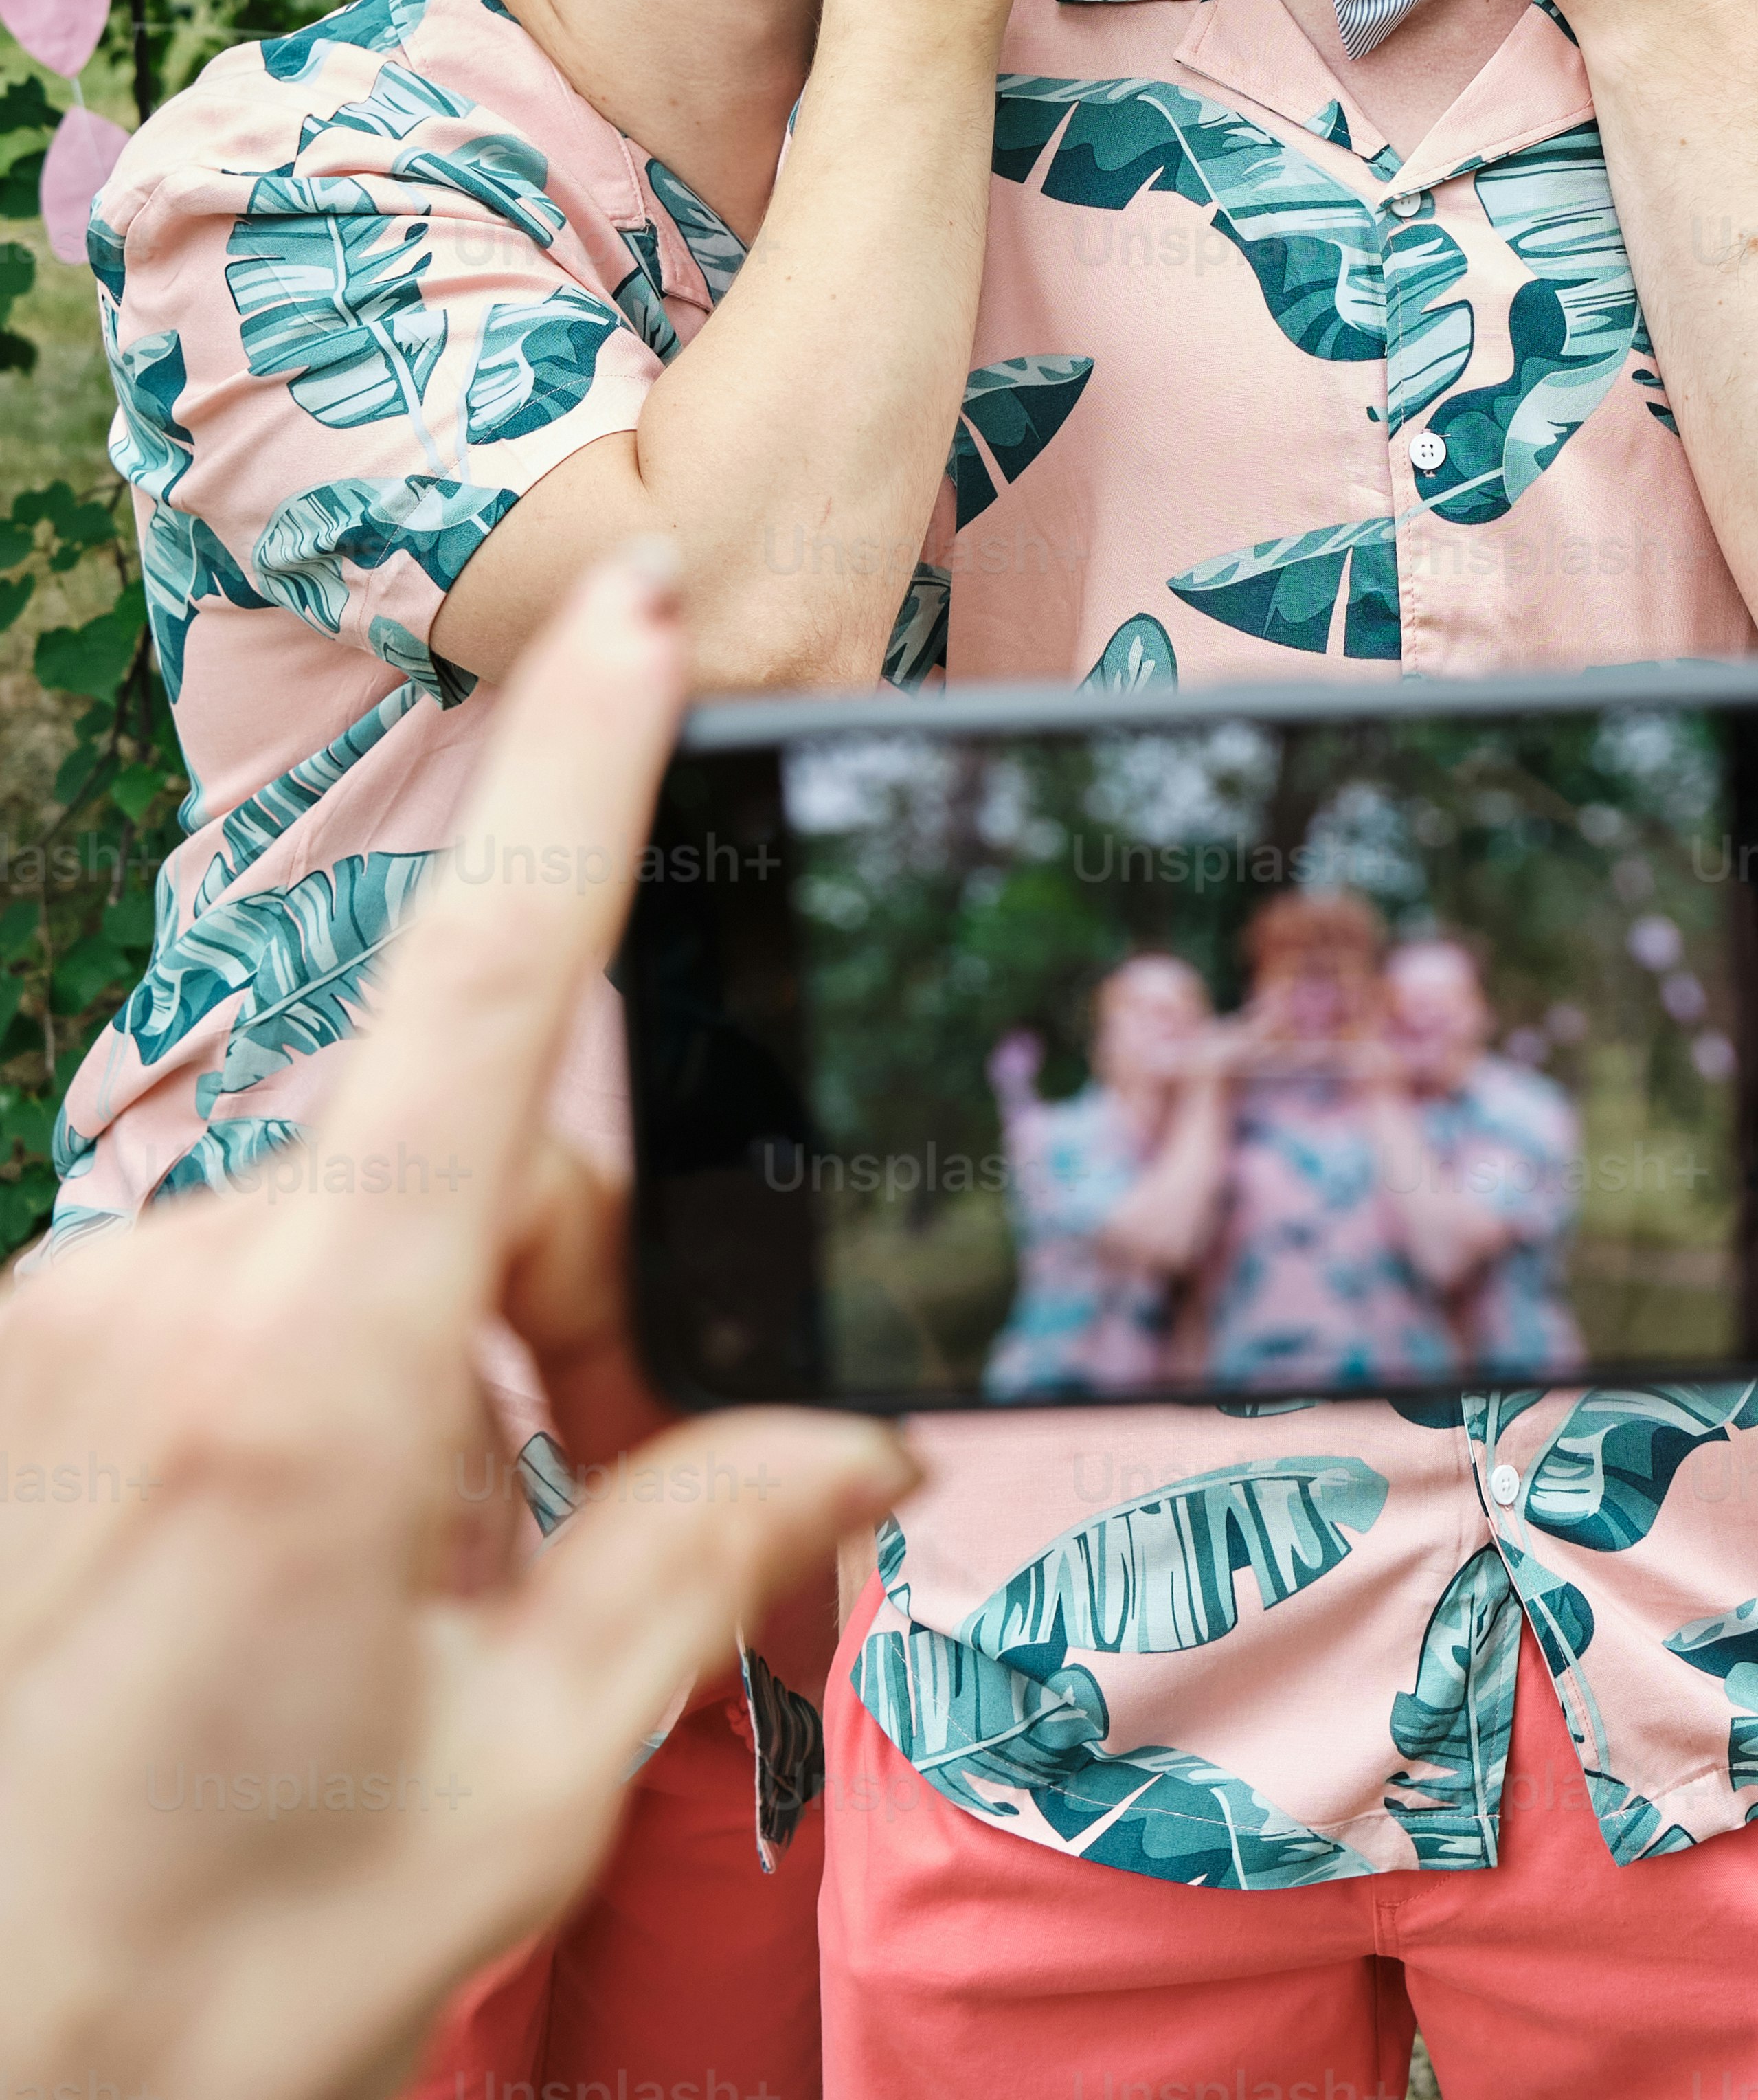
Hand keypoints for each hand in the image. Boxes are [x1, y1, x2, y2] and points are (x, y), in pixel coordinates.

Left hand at [0, 550, 915, 2099]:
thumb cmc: (216, 1969)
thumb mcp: (523, 1778)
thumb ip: (700, 1560)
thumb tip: (858, 1434)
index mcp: (305, 1372)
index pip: (481, 997)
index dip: (571, 778)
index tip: (631, 610)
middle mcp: (161, 1296)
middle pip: (468, 1177)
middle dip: (582, 1304)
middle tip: (629, 1510)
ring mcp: (67, 1326)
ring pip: (358, 1247)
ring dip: (452, 1373)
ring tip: (455, 1605)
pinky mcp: (27, 1367)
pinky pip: (243, 1305)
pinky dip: (333, 1394)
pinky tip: (332, 1584)